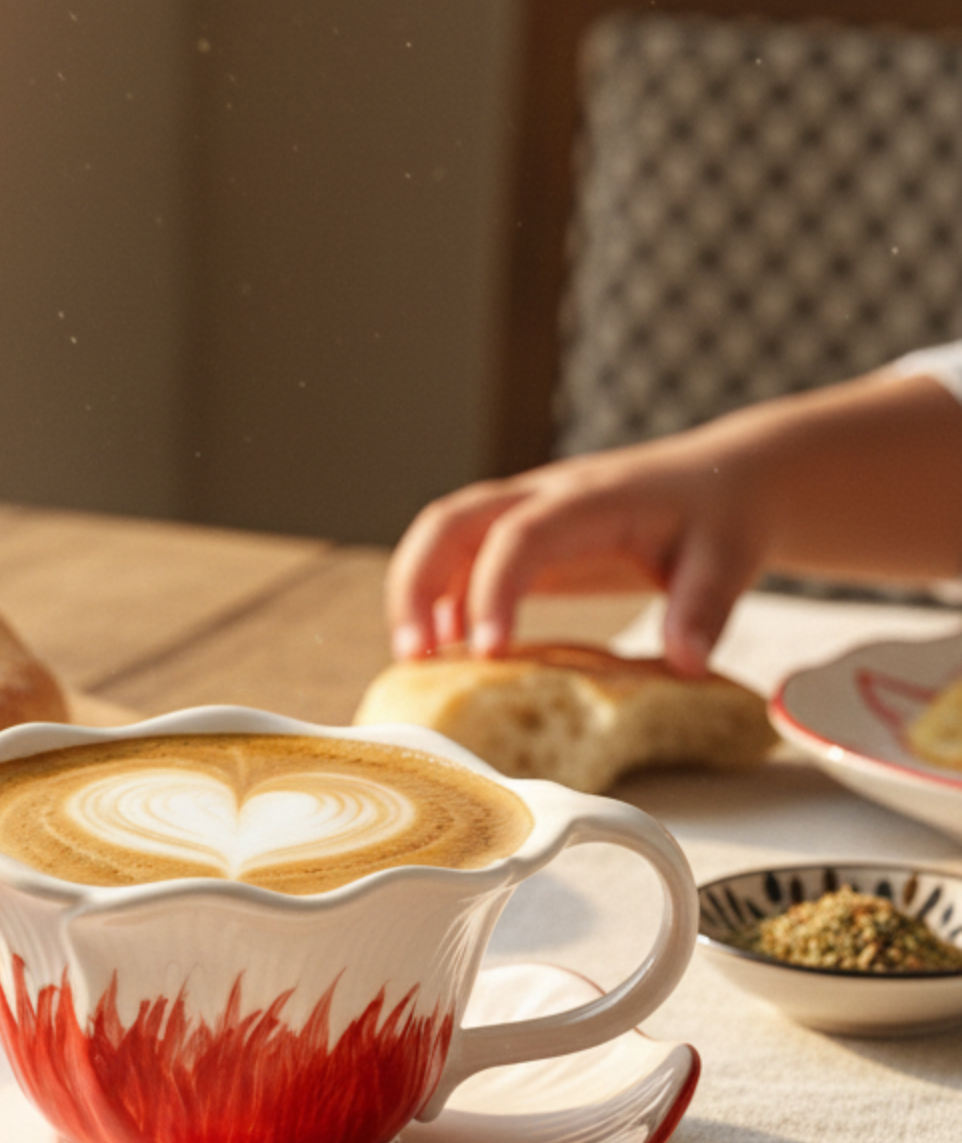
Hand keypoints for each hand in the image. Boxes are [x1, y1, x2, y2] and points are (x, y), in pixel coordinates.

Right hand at [385, 428, 771, 677]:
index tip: (488, 652)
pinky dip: (443, 602)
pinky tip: (449, 649)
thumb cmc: (724, 515)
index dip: (494, 589)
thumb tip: (685, 665)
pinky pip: (463, 562)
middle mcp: (544, 497)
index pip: (521, 535)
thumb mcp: (731, 558)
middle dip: (418, 584)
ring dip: (417, 593)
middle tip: (413, 655)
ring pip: (442, 538)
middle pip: (450, 522)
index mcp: (592, 498)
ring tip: (417, 659)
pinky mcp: (522, 538)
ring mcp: (526, 514)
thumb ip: (704, 608)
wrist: (727, 478)